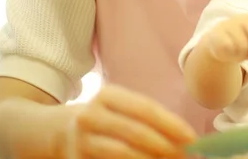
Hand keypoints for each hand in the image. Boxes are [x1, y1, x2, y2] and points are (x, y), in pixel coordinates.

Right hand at [59, 84, 195, 158]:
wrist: (55, 132)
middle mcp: (91, 116)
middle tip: (185, 156)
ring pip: (122, 153)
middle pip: (135, 133)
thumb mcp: (121, 108)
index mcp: (108, 95)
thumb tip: (186, 139)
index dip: (171, 124)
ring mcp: (81, 141)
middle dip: (165, 146)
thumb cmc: (105, 119)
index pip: (145, 109)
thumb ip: (150, 119)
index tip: (192, 137)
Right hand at [202, 14, 247, 66]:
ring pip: (242, 48)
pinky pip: (228, 50)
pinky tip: (227, 53)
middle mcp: (242, 19)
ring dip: (241, 56)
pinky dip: (229, 56)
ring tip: (238, 54)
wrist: (219, 40)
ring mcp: (228, 25)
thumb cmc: (244, 42)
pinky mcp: (216, 34)